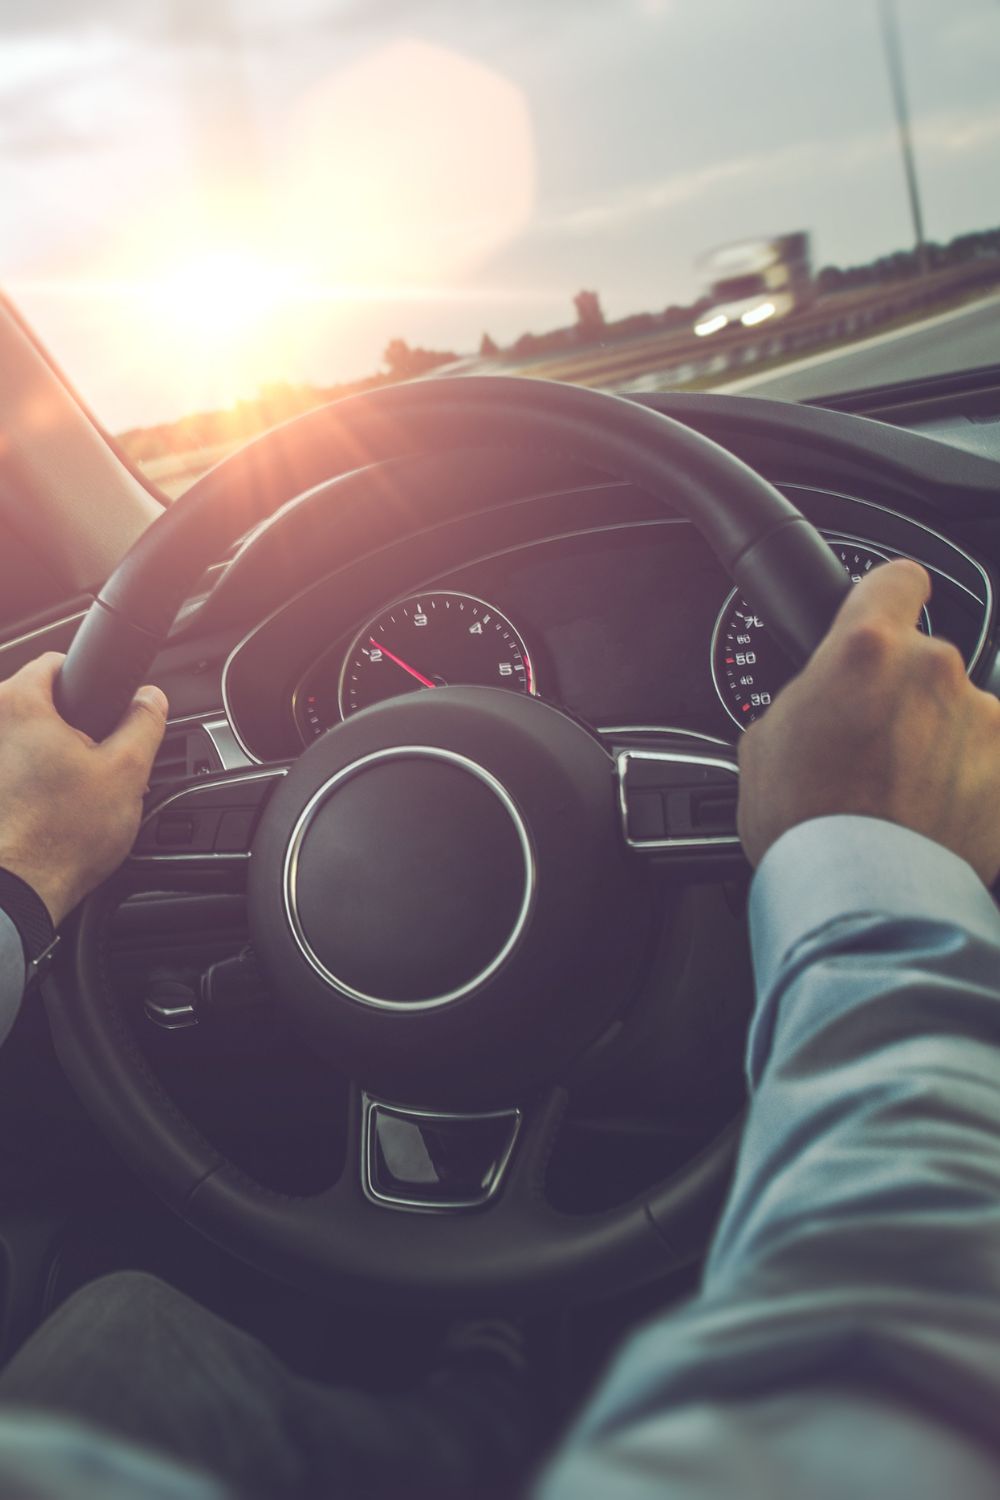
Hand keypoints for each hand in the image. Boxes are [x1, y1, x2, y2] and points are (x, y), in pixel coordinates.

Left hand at [0, 653, 167, 923]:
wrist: (15, 893)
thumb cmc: (60, 838)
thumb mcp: (127, 773)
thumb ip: (144, 723)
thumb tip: (151, 699)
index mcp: (17, 704)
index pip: (56, 662)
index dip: (93, 685)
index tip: (107, 712)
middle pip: (38, 705)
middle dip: (70, 730)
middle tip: (96, 768)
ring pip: (22, 743)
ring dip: (47, 759)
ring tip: (72, 798)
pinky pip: (9, 772)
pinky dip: (26, 785)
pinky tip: (47, 815)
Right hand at [738, 559, 999, 885]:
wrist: (858, 896)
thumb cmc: (806, 823)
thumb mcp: (763, 741)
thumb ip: (806, 697)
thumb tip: (819, 698)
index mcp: (867, 649)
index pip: (897, 578)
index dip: (890, 595)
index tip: (889, 609)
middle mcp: (934, 671)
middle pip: (926, 660)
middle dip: (903, 697)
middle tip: (870, 749)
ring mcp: (982, 721)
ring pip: (960, 716)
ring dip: (937, 744)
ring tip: (901, 797)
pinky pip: (986, 765)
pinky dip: (966, 786)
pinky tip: (930, 819)